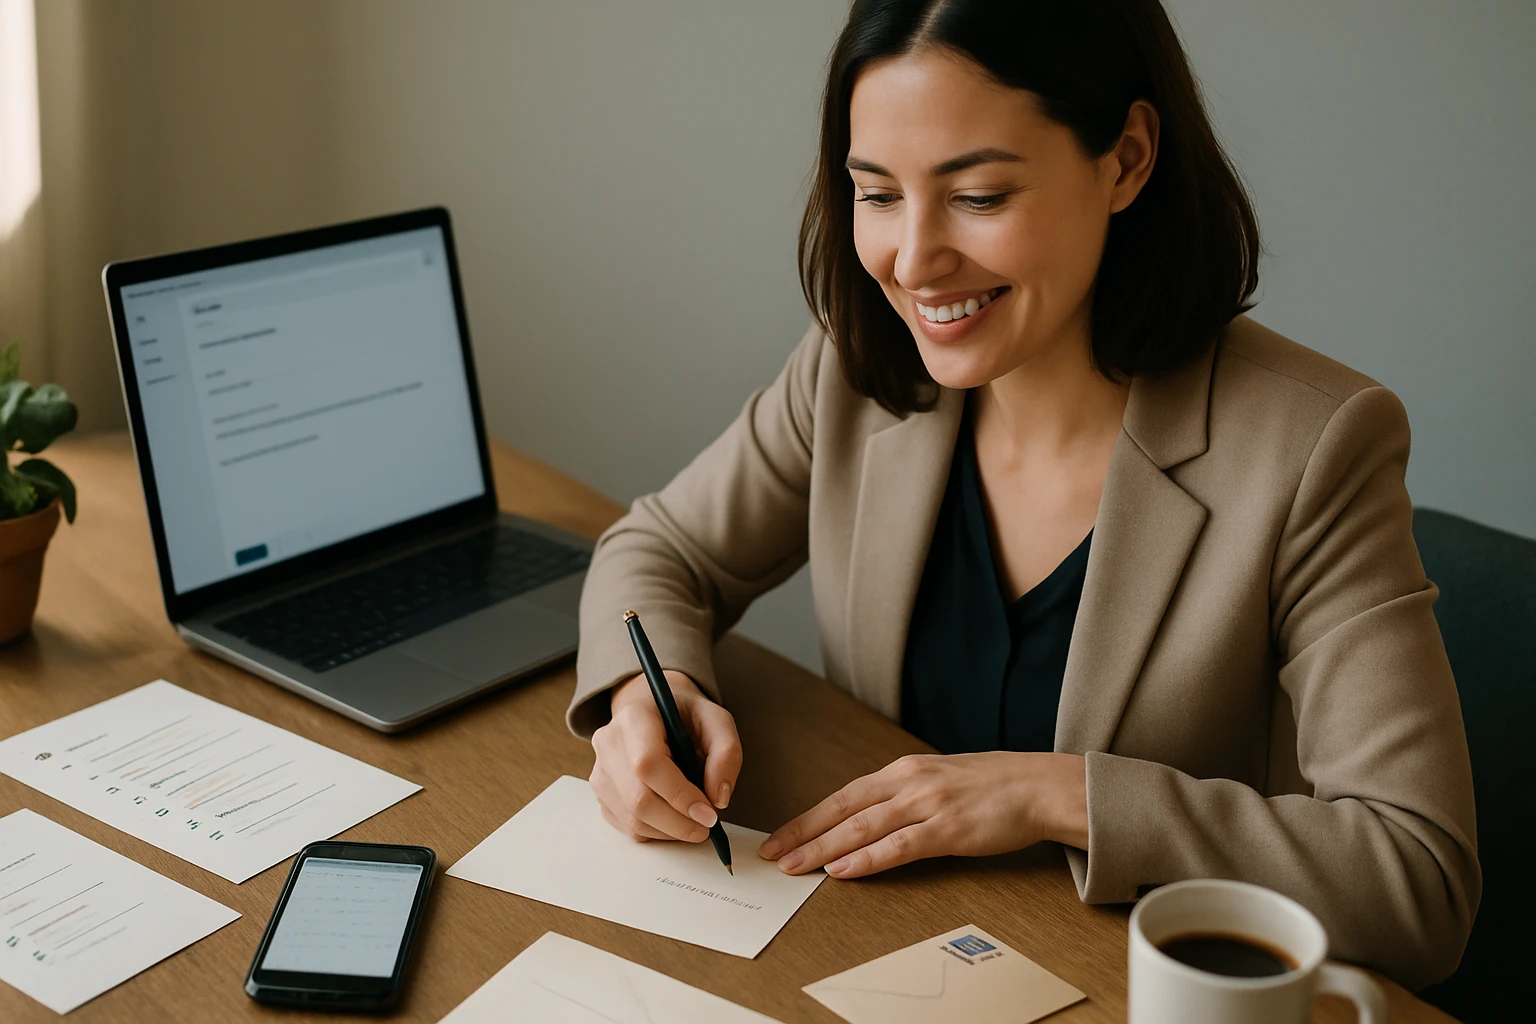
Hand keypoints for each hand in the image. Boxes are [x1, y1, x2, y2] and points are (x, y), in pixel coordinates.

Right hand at [589, 671, 742, 843]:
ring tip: (693, 820)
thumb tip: (718, 799)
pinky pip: (627, 827)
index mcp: (634, 717)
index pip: (648, 765)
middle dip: (678, 822)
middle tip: (706, 825)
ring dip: (670, 830)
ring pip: (632, 819)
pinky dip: (657, 832)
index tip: (709, 814)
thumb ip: (726, 754)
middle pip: (638, 799)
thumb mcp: (716, 721)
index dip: (680, 795)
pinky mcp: (600, 794)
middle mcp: (609, 744)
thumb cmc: (684, 716)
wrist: (653, 711)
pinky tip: (673, 817)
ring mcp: (600, 771)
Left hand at [758, 751, 1086, 877]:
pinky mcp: (947, 828)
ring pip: (862, 827)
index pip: (843, 796)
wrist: (1038, 786)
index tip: (780, 835)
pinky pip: (898, 846)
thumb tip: (871, 819)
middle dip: (802, 832)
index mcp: (903, 770)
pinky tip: (842, 869)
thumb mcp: (938, 780)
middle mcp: (908, 782)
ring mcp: (927, 803)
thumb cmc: (992, 787)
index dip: (808, 817)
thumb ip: (904, 797)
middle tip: (770, 853)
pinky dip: (866, 859)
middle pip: (843, 809)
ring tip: (794, 865)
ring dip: (822, 847)